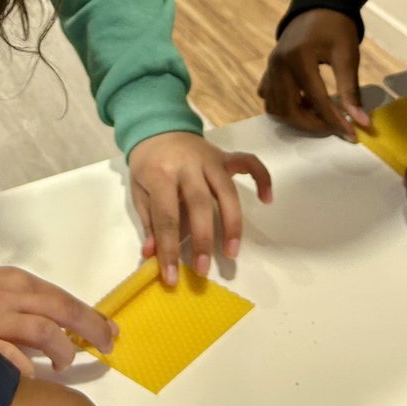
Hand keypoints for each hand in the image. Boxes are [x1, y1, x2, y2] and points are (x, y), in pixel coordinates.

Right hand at [0, 267, 115, 376]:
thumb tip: (66, 324)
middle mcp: (11, 297)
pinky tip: (33, 374)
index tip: (111, 330)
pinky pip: (12, 356)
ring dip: (62, 351)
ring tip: (63, 363)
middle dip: (91, 329)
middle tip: (106, 346)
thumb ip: (30, 303)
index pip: (65, 298)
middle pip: (63, 311)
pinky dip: (28, 367)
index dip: (92, 316)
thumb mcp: (0, 289)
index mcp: (18, 281)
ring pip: (44, 332)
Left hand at [128, 132, 271, 285]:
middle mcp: (188, 165)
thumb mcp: (138, 191)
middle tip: (203, 269)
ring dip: (232, 223)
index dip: (169, 249)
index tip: (172, 277)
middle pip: (199, 204)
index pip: (166, 217)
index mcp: (161, 174)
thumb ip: (149, 222)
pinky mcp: (224, 156)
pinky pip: (249, 162)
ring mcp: (209, 159)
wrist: (157, 128)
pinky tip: (267, 199)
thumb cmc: (147, 165)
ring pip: (227, 190)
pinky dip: (262, 178)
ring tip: (232, 251)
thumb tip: (152, 255)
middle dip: (202, 239)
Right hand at [258, 9, 370, 139]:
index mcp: (298, 58)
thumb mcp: (347, 55)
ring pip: (275, 108)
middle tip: (334, 126)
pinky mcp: (268, 70)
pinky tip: (305, 103)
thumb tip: (361, 122)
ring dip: (297, 118)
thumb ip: (350, 90)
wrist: (318, 7)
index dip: (334, 121)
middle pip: (289, 110)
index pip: (316, 100)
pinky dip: (286, 107)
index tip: (351, 136)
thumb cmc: (335, 28)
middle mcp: (278, 65)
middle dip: (313, 124)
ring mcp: (269, 68)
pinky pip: (270, 98)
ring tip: (320, 114)